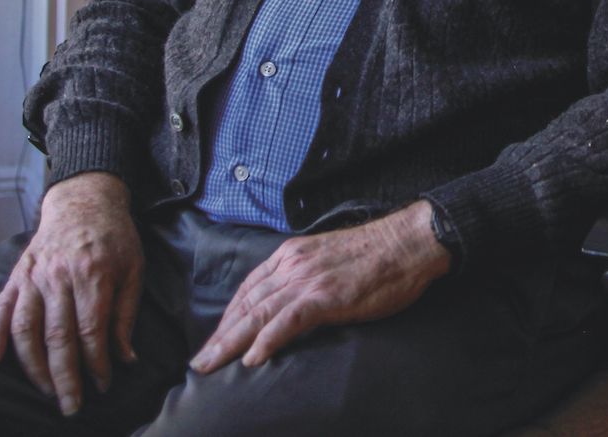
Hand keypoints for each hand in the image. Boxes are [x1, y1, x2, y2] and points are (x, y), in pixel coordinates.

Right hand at [0, 171, 143, 415]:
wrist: (84, 200)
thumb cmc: (115, 237)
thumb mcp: (134, 269)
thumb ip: (128, 315)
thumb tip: (126, 359)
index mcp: (93, 274)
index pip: (90, 331)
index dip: (96, 364)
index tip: (102, 385)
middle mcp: (58, 277)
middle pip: (57, 336)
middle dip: (64, 377)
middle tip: (71, 406)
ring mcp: (33, 277)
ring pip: (26, 329)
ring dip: (33, 367)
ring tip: (46, 391)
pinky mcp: (17, 276)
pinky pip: (0, 310)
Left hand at [190, 201, 450, 372]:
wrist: (408, 242)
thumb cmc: (377, 253)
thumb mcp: (330, 258)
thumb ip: (308, 275)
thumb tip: (295, 301)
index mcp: (292, 254)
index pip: (249, 288)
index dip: (228, 316)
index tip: (215, 338)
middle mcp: (292, 264)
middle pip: (246, 303)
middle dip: (220, 335)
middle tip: (199, 362)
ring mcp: (307, 280)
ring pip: (258, 314)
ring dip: (230, 342)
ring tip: (211, 365)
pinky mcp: (325, 296)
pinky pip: (287, 321)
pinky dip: (267, 340)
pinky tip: (252, 358)